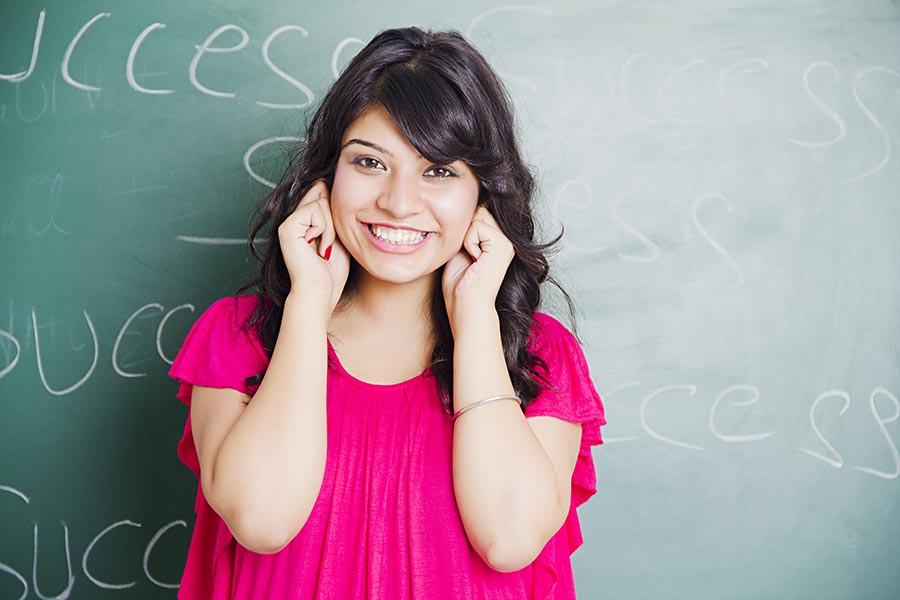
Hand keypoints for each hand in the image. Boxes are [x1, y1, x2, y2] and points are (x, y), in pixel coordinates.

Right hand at [278, 180, 349, 314]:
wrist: (320, 293)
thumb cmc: (331, 271)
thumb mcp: (338, 235)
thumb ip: (334, 214)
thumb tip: (330, 184)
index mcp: (303, 221)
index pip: (321, 192)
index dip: (335, 207)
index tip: (335, 236)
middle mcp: (293, 219)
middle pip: (320, 191)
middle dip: (333, 217)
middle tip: (330, 243)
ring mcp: (288, 223)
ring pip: (320, 201)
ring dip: (331, 228)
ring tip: (325, 249)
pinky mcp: (287, 227)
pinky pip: (314, 210)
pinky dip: (325, 229)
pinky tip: (320, 248)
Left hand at [441, 205, 514, 331]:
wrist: (465, 305)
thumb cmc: (459, 284)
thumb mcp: (460, 248)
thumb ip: (467, 229)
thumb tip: (467, 204)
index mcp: (497, 240)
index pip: (478, 212)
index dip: (464, 228)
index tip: (465, 252)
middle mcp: (506, 239)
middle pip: (478, 210)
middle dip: (465, 230)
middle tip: (467, 256)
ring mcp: (507, 241)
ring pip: (477, 216)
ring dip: (466, 237)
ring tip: (471, 259)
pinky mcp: (504, 245)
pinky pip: (477, 226)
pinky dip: (468, 243)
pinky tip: (474, 261)